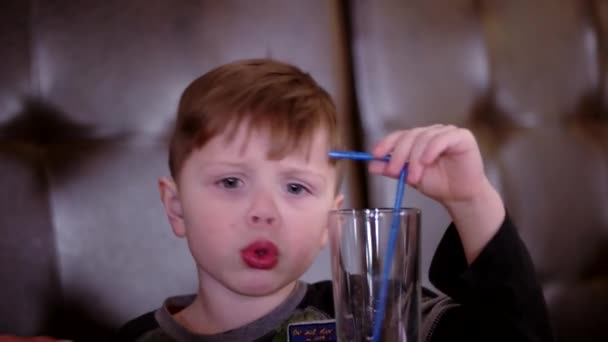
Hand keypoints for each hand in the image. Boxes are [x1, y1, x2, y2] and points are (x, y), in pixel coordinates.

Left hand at [368, 124, 487, 205]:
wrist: (460, 196)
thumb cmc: (438, 184)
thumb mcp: (410, 177)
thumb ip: (392, 170)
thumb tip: (371, 166)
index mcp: (418, 139)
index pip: (400, 135)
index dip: (387, 143)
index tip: (376, 155)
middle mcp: (432, 132)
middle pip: (410, 136)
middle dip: (399, 155)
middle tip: (394, 171)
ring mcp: (447, 133)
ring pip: (424, 138)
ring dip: (415, 158)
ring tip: (414, 178)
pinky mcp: (462, 137)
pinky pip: (442, 139)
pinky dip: (431, 150)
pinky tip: (427, 162)